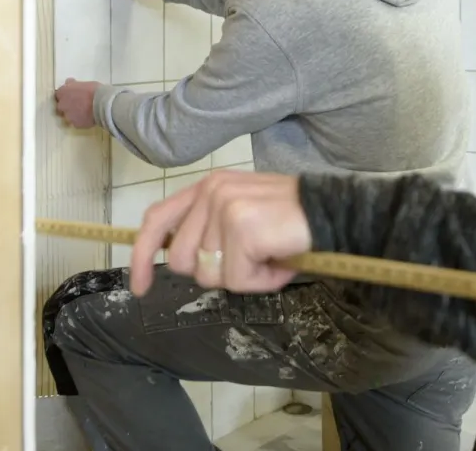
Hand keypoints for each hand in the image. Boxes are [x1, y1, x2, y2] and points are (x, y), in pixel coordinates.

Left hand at [53, 78, 99, 128]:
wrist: (103, 104)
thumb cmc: (94, 90)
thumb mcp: (83, 82)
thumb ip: (74, 85)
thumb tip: (69, 82)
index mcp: (63, 92)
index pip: (59, 93)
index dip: (66, 94)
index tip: (72, 94)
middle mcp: (62, 105)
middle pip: (62, 106)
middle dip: (68, 105)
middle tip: (78, 104)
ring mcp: (68, 116)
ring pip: (69, 115)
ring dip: (74, 114)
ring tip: (85, 112)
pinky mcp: (75, 124)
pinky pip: (76, 122)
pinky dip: (81, 120)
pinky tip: (89, 117)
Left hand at [129, 170, 311, 297]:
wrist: (335, 212)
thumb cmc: (293, 222)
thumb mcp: (242, 217)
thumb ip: (210, 231)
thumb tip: (187, 263)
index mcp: (207, 187)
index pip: (157, 219)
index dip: (141, 255)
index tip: (140, 287)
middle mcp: (210, 191)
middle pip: (181, 261)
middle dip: (215, 272)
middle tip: (252, 259)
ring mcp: (224, 208)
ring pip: (210, 275)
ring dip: (243, 277)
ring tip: (270, 257)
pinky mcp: (241, 227)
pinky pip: (237, 280)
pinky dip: (262, 281)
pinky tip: (280, 261)